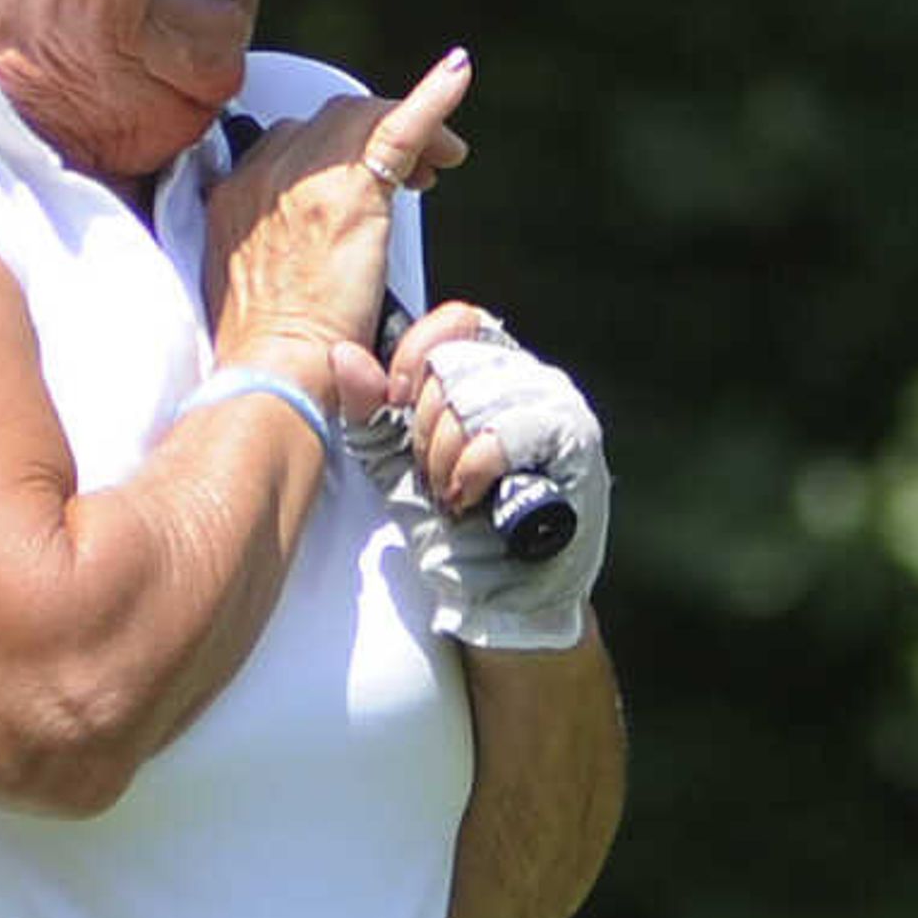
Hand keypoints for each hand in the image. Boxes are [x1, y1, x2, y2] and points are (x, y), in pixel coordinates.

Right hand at [201, 49, 470, 364]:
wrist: (272, 367)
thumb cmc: (265, 348)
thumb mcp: (249, 283)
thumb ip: (269, 249)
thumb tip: (303, 247)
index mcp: (236, 195)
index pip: (290, 140)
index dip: (333, 150)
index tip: (360, 176)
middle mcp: (265, 175)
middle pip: (330, 123)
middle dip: (372, 136)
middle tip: (415, 174)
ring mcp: (307, 179)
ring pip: (364, 120)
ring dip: (407, 132)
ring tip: (439, 164)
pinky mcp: (352, 193)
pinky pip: (400, 125)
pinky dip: (433, 96)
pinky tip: (457, 76)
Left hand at [340, 305, 610, 651]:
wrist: (497, 596)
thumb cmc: (455, 527)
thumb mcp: (395, 463)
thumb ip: (369, 409)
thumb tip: (341, 354)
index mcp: (492, 370)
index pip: (455, 321)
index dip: (414, 357)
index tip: (392, 403)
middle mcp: (531, 377)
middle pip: (456, 361)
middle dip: (423, 425)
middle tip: (430, 473)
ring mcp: (558, 406)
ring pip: (475, 396)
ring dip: (445, 456)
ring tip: (452, 492)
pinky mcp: (576, 443)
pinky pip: (503, 432)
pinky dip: (472, 470)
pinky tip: (472, 498)